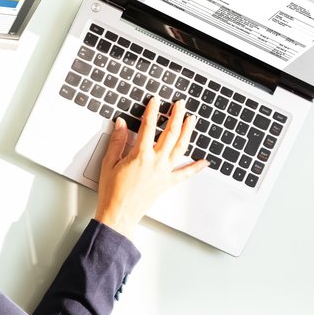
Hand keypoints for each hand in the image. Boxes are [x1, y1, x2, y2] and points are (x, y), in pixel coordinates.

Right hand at [96, 95, 206, 234]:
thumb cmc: (112, 191)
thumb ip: (117, 141)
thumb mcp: (109, 163)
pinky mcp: (168, 183)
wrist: (119, 213)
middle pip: (171, 133)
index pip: (149, 126)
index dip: (153, 111)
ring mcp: (165, 172)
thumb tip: (120, 124)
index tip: (156, 101)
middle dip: (177, 116)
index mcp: (141, 154)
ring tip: (192, 120)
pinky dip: (196, 167)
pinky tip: (204, 161)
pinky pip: (186, 173)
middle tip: (180, 105)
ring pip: (181, 147)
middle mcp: (157, 161)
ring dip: (188, 132)